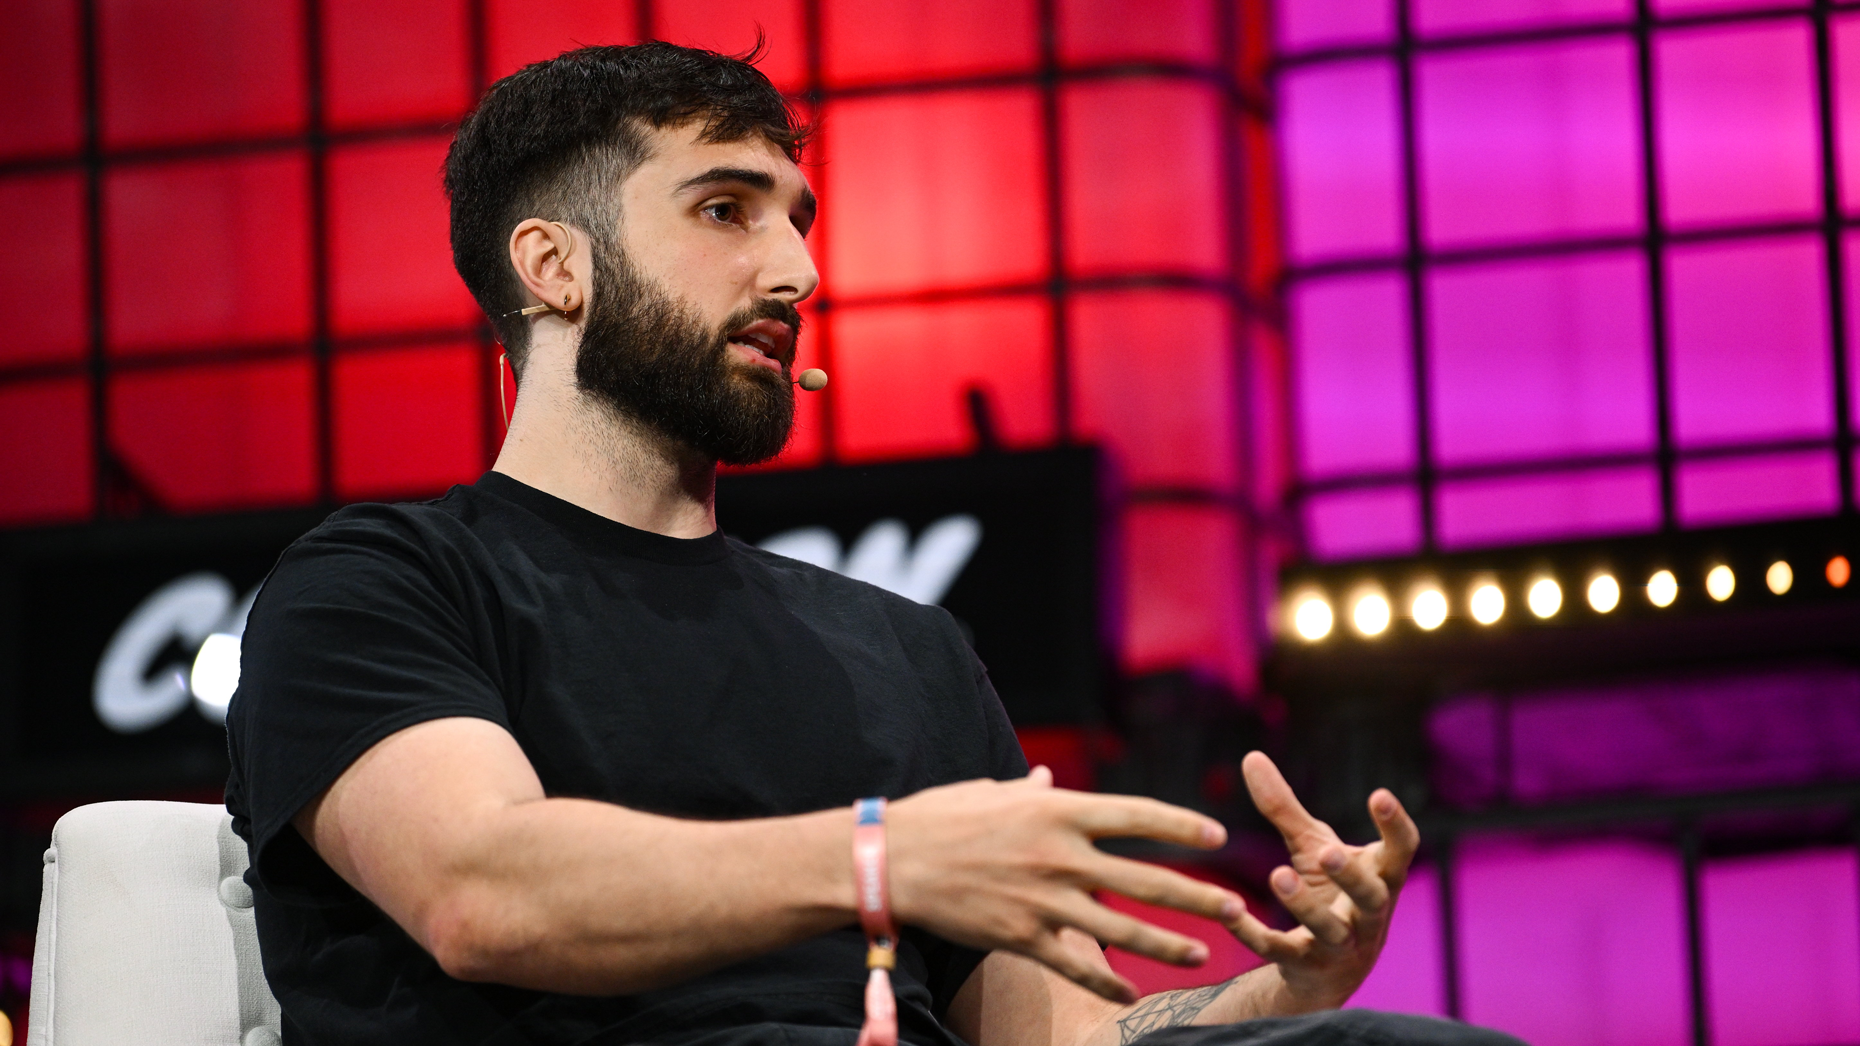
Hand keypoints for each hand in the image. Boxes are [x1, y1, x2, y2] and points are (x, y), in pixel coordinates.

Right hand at [886, 767, 1246, 1002]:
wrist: (890, 860)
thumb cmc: (940, 817)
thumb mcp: (991, 791)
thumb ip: (1029, 789)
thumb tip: (1048, 774)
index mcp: (1054, 808)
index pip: (1135, 815)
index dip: (1180, 826)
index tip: (1216, 836)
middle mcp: (1058, 853)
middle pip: (1144, 879)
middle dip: (1195, 896)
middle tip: (1235, 908)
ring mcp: (1043, 899)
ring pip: (1122, 929)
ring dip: (1168, 944)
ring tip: (1203, 954)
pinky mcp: (1022, 937)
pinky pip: (1076, 964)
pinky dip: (1108, 982)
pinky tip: (1132, 994)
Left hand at [1221, 752, 1418, 1010]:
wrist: (1326, 967)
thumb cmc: (1330, 892)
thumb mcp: (1311, 847)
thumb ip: (1284, 808)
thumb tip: (1250, 755)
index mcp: (1381, 877)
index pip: (1401, 852)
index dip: (1395, 826)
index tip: (1379, 795)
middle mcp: (1368, 914)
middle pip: (1370, 897)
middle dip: (1351, 876)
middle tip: (1326, 853)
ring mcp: (1341, 945)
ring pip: (1330, 930)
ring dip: (1305, 906)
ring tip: (1279, 875)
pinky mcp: (1306, 965)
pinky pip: (1280, 951)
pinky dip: (1254, 934)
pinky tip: (1230, 912)